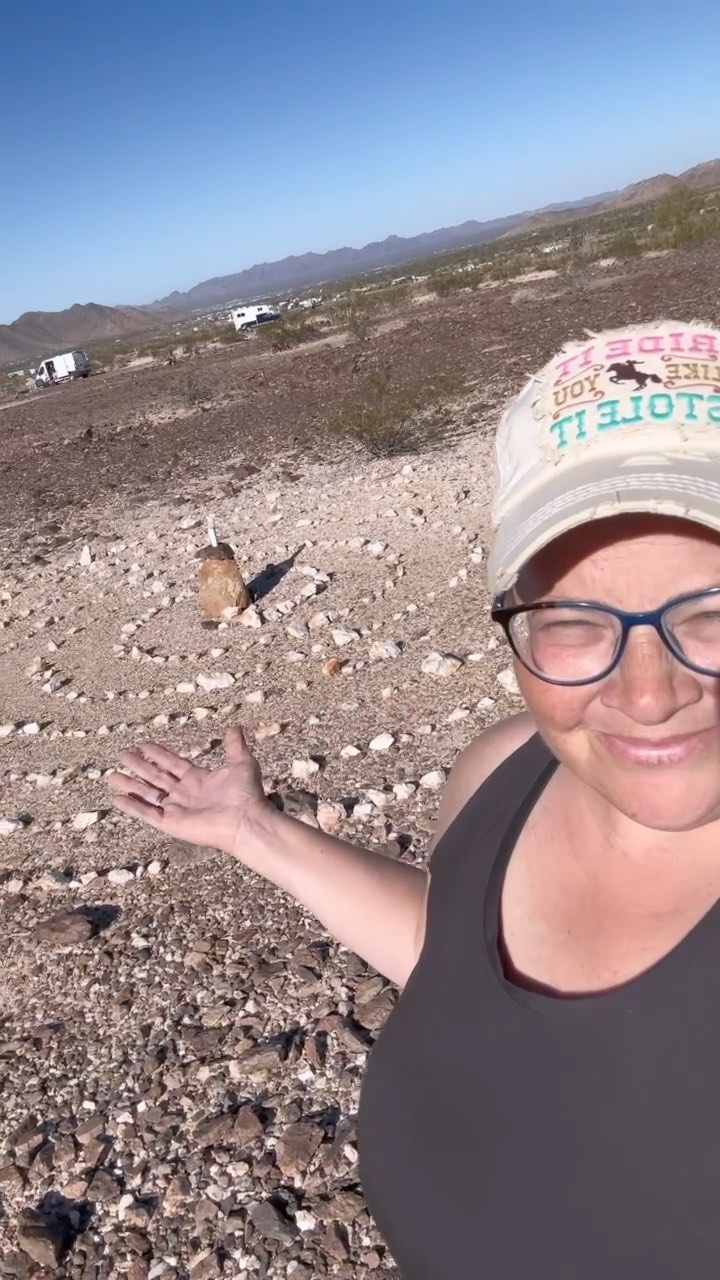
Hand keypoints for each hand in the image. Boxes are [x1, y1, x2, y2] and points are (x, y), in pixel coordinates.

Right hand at [108, 726, 273, 858]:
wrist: (245, 820)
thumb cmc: (246, 794)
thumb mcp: (242, 763)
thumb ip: (234, 745)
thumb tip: (235, 726)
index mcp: (198, 779)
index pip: (172, 764)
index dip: (158, 755)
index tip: (142, 745)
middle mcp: (184, 794)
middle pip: (155, 777)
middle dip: (138, 767)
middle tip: (122, 755)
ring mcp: (176, 809)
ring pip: (147, 794)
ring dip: (130, 785)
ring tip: (112, 776)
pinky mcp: (171, 823)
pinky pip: (147, 813)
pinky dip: (132, 807)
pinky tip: (116, 799)